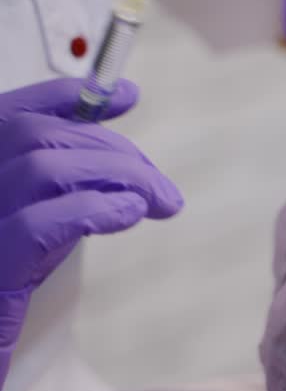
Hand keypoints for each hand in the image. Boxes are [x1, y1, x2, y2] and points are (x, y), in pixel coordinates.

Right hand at [0, 78, 182, 383]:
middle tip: (164, 189)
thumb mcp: (37, 226)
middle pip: (38, 135)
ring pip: (42, 165)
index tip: (126, 98)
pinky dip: (95, 209)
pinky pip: (37, 224)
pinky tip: (131, 216)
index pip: (10, 113)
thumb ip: (64, 180)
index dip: (67, 96)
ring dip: (119, 176)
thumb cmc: (6, 294)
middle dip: (116, 151)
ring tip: (160, 204)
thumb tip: (118, 128)